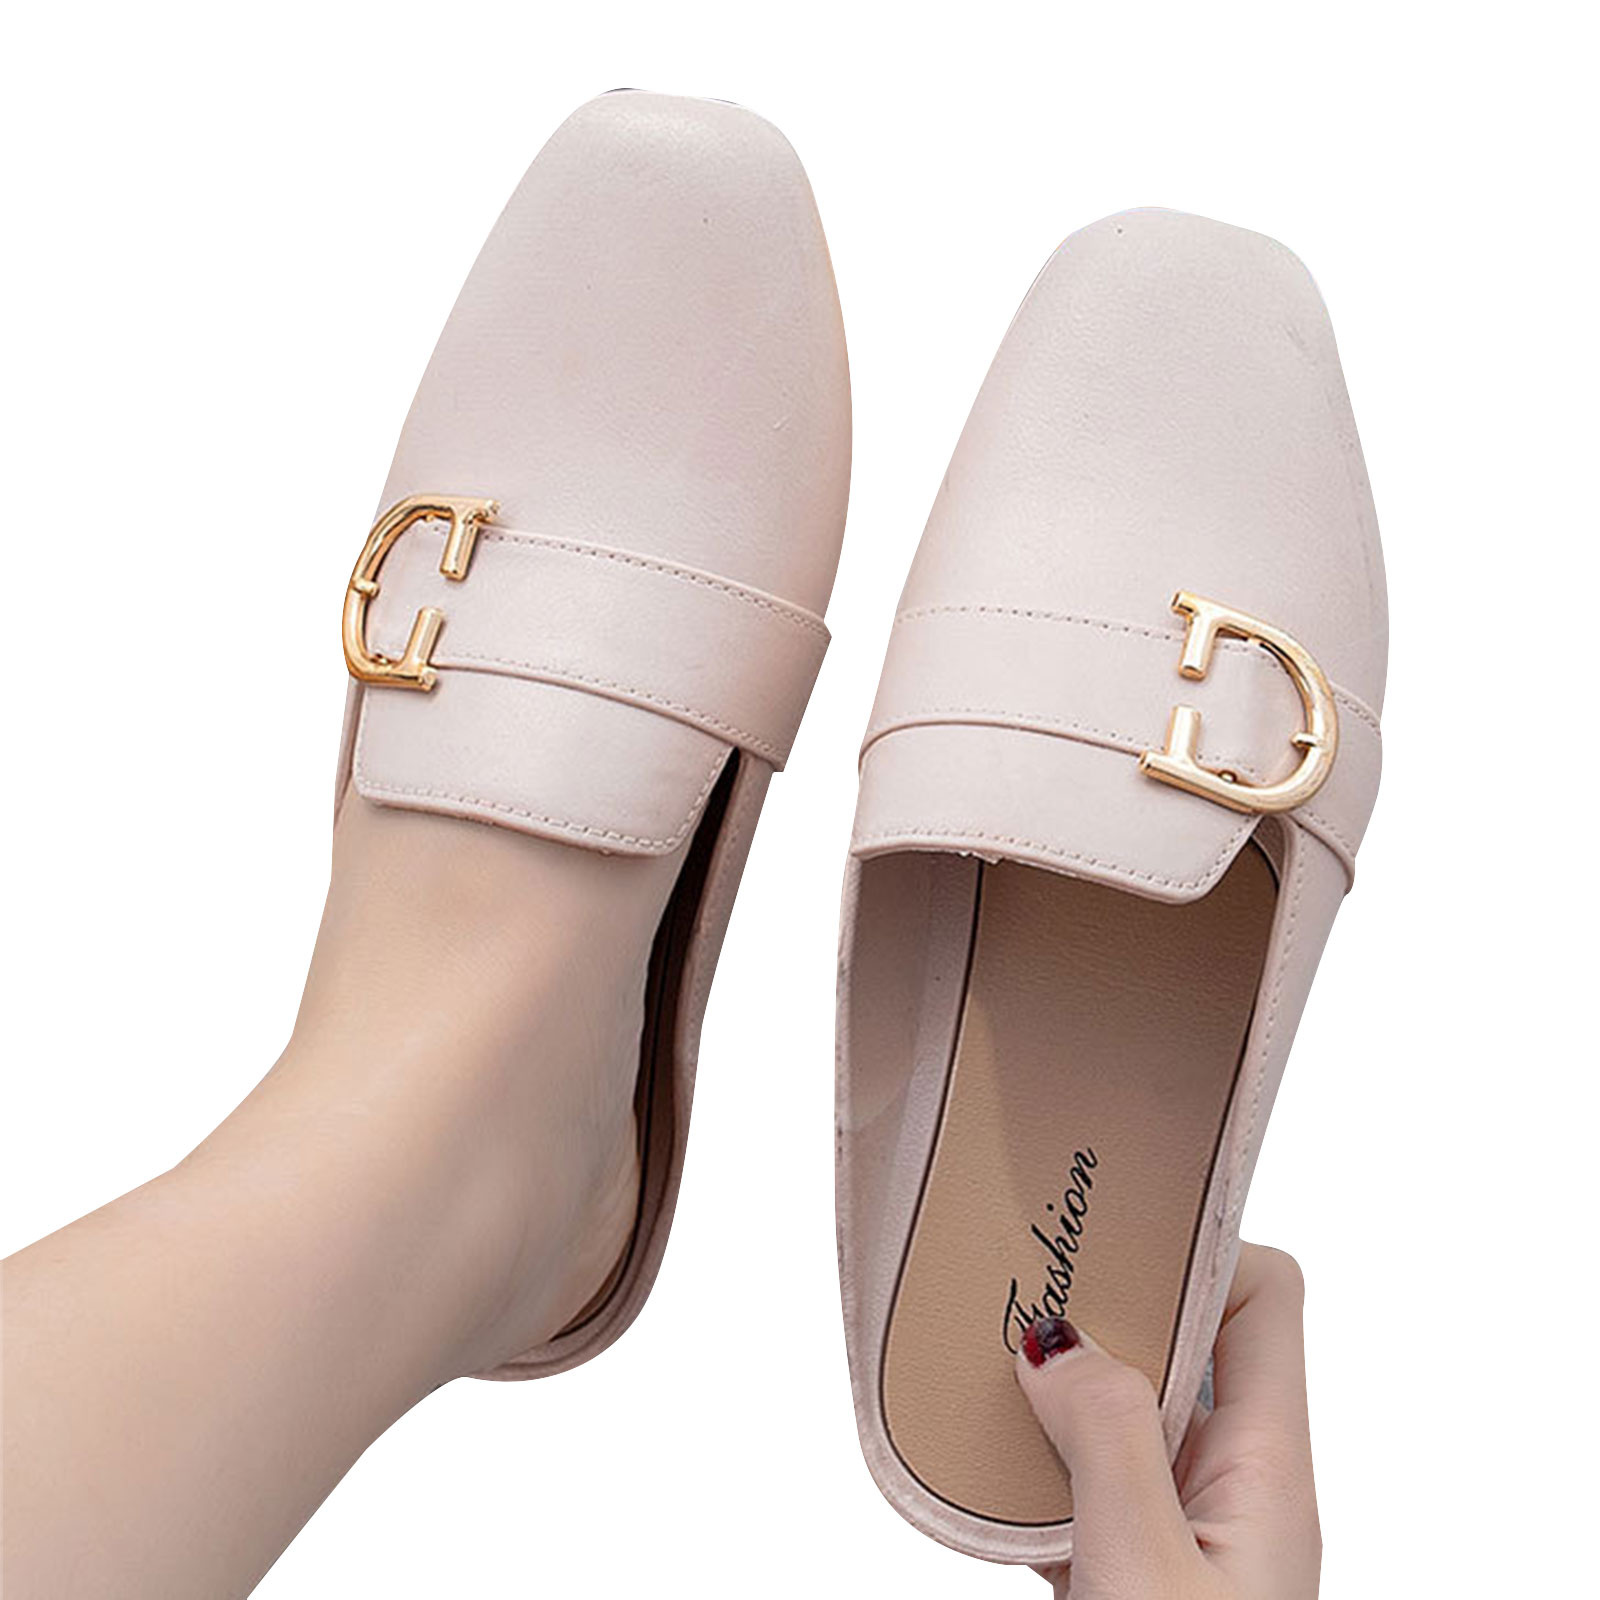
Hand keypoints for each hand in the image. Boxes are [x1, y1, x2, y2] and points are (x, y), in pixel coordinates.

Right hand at [1017, 1244, 1319, 1599]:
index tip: (1113, 1229)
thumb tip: (1058, 1342)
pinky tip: (980, 1458)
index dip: (1198, 1251)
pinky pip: (1082, 1480)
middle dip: (1108, 1307)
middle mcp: (1235, 1491)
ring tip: (987, 1358)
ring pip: (1122, 1412)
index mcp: (1269, 1474)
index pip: (1262, 1302)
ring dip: (1060, 1386)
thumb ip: (1110, 1440)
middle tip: (1030, 1278)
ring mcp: (1183, 1531)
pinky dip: (1031, 1458)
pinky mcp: (1129, 1570)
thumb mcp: (1148, 1568)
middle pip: (1183, 1345)